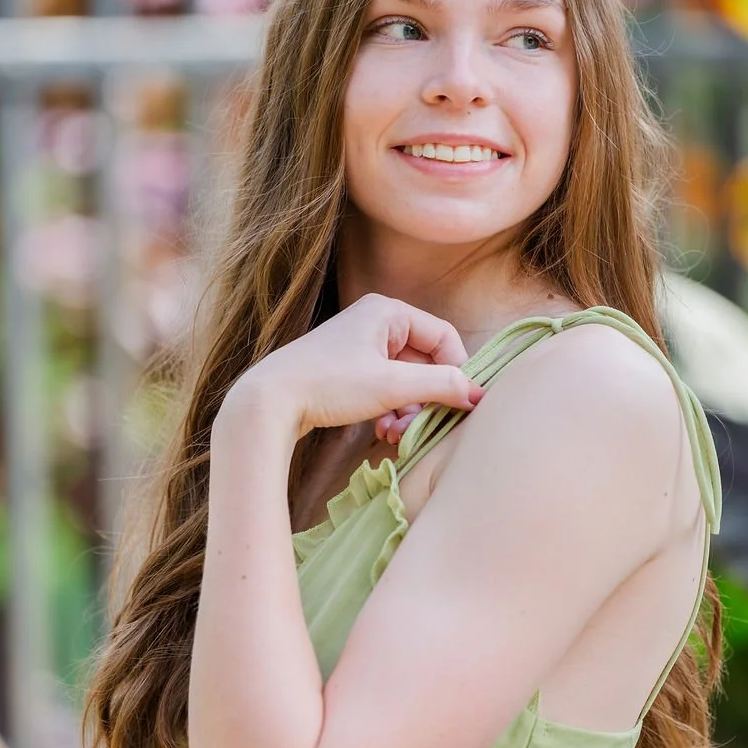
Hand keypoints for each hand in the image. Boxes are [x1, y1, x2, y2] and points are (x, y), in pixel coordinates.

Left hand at [228, 294, 485, 442]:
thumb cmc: (329, 385)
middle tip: (417, 428)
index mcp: (389, 312)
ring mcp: (361, 347)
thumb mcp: (392, 386)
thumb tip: (478, 394)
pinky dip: (389, 411)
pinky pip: (385, 389)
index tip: (461, 406)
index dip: (458, 372)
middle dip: (426, 400)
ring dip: (408, 411)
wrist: (269, 402)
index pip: (444, 338)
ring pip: (406, 381)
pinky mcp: (348, 371)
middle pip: (425, 363)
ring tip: (394, 434)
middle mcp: (376, 323)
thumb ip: (440, 387)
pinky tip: (381, 432)